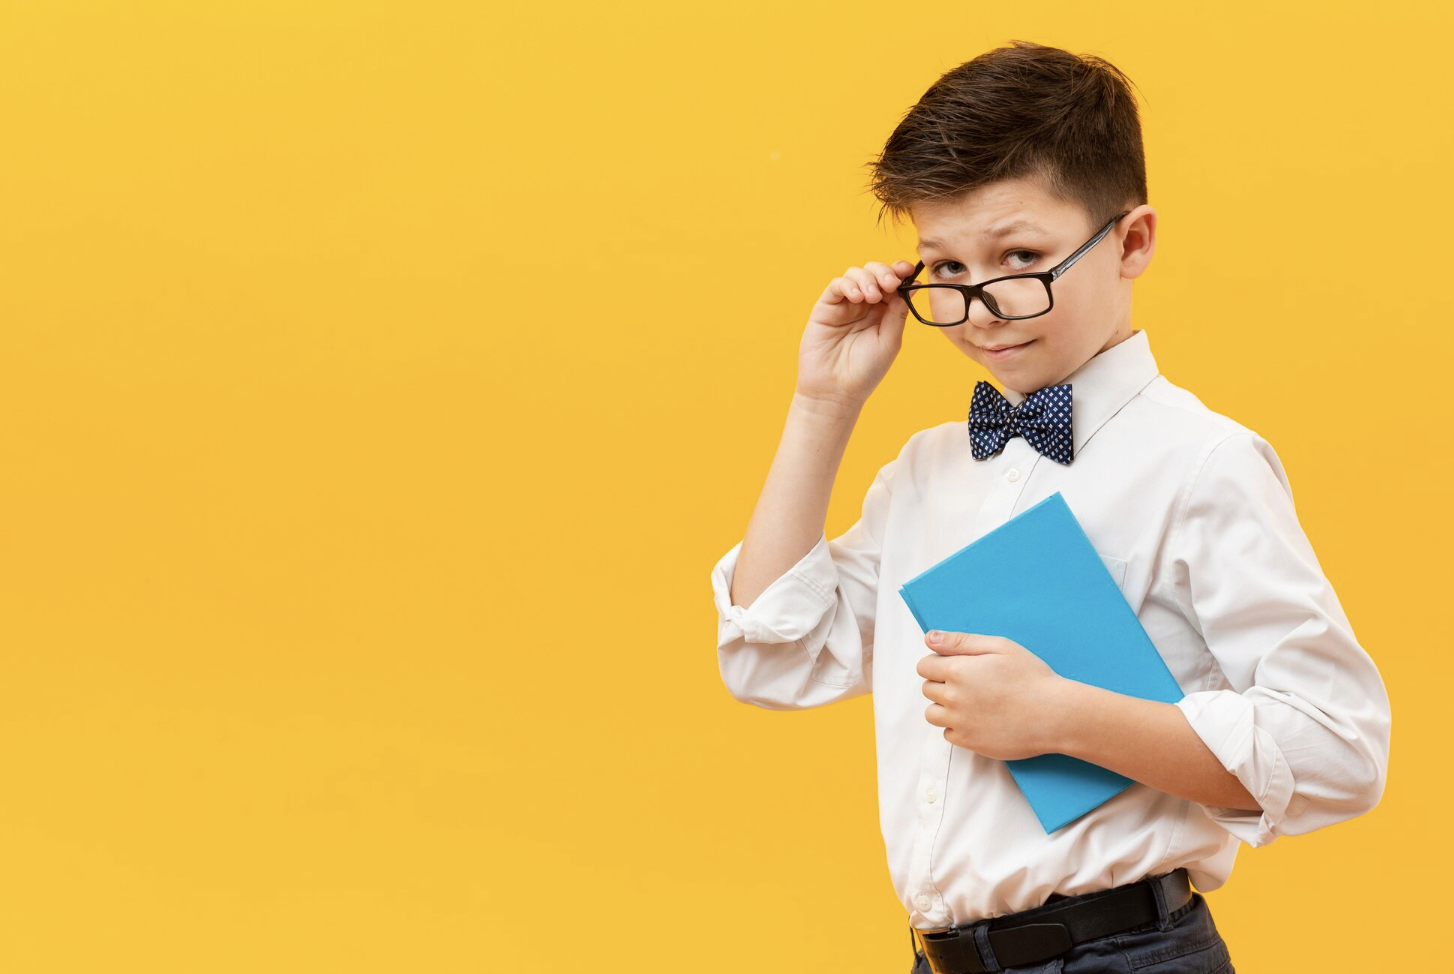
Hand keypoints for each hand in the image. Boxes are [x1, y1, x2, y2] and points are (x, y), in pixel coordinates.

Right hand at [795, 260, 917, 409]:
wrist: (836, 391)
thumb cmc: (865, 371)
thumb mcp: (890, 341)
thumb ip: (898, 312)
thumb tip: (911, 284)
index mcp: (883, 312)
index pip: (893, 283)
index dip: (900, 272)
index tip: (908, 270)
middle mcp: (864, 305)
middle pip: (875, 273)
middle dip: (884, 272)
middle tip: (890, 284)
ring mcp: (845, 305)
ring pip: (855, 274)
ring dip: (867, 279)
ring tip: (871, 297)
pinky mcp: (826, 308)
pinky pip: (836, 285)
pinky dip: (848, 285)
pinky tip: (856, 297)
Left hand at [916, 630, 1069, 760]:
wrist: (1055, 714)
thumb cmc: (1031, 676)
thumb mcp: (1000, 647)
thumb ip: (960, 641)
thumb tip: (929, 638)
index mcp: (957, 671)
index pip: (924, 666)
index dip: (938, 663)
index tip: (956, 666)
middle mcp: (953, 698)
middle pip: (927, 689)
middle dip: (942, 683)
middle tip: (971, 683)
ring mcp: (960, 723)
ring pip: (933, 714)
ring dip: (944, 707)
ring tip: (970, 702)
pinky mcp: (970, 743)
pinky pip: (948, 734)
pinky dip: (958, 727)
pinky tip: (979, 719)